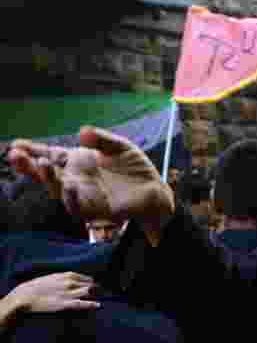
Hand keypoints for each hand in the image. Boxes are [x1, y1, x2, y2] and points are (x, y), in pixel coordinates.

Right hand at [7, 127, 174, 240]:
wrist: (155, 189)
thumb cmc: (133, 168)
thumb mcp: (119, 146)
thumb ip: (102, 139)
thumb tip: (82, 131)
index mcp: (77, 162)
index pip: (49, 155)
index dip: (31, 151)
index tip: (15, 145)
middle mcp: (76, 180)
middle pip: (47, 174)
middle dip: (30, 165)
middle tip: (15, 156)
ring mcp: (85, 196)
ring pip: (60, 191)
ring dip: (50, 179)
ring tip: (42, 165)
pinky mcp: (99, 210)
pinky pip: (81, 207)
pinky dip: (74, 197)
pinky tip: (69, 186)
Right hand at [8, 272, 99, 313]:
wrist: (24, 296)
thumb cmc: (35, 287)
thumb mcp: (51, 278)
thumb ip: (63, 279)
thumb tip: (71, 281)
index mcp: (66, 275)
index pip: (86, 278)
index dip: (91, 283)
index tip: (95, 286)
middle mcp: (70, 282)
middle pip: (90, 285)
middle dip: (96, 289)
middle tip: (100, 294)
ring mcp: (69, 293)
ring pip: (88, 293)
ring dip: (94, 296)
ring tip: (99, 299)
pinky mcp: (66, 304)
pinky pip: (83, 304)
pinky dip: (92, 304)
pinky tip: (98, 305)